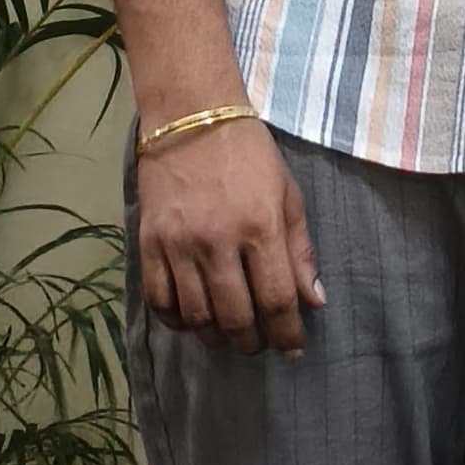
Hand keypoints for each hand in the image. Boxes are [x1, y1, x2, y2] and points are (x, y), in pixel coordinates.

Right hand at [138, 117, 325, 354]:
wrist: (191, 117)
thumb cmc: (249, 154)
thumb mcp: (288, 195)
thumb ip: (300, 251)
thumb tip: (315, 301)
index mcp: (259, 228)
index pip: (276, 300)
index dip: (287, 333)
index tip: (292, 347)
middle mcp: (218, 242)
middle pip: (235, 317)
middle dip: (252, 342)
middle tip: (259, 344)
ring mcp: (179, 244)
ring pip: (197, 317)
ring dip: (216, 337)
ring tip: (229, 336)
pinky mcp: (149, 242)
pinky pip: (159, 300)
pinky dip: (176, 320)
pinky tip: (192, 320)